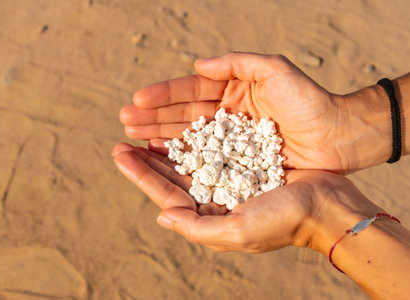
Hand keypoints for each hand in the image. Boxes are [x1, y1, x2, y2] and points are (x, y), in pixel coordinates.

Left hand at [111, 142, 354, 252]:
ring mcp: (228, 178)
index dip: (140, 174)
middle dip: (146, 158)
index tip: (119, 153)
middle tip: (122, 137)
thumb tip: (162, 218)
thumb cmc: (284, 221)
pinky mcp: (243, 161)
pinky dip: (194, 136)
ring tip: (143, 128)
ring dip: (165, 143)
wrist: (326, 205)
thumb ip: (197, 228)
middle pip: (171, 174)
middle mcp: (214, 197)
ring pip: (187, 158)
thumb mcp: (237, 231)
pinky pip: (211, 145)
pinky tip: (180, 126)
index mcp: (209, 215)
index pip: (165, 193)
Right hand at [120, 52, 350, 171]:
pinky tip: (161, 157)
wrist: (337, 135)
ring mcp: (230, 140)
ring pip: (188, 137)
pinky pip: (204, 159)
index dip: (163, 95)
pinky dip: (182, 158)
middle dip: (153, 117)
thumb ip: (237, 64)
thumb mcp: (275, 70)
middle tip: (124, 121)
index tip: (137, 100)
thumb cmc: (309, 100)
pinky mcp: (237, 162)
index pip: (190, 90)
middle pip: (182, 114)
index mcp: (233, 90)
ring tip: (133, 138)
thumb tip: (198, 65)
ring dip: (160, 137)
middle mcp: (226, 114)